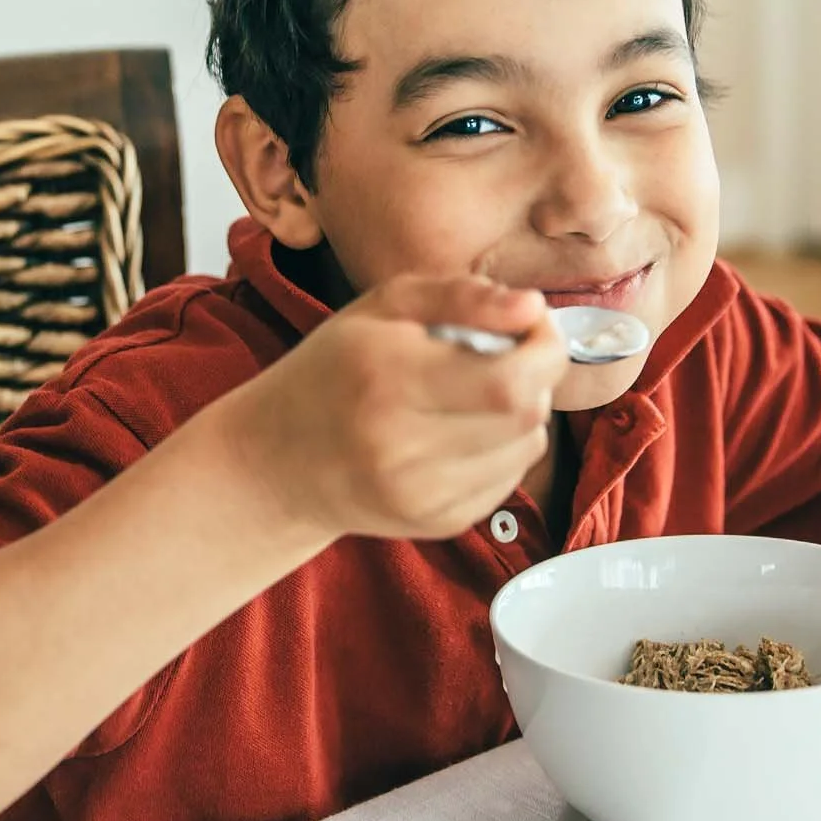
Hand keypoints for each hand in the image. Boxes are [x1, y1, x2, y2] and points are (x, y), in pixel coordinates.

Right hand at [216, 274, 569, 542]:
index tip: (533, 325)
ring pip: (527, 449)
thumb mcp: (381, 308)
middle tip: (511, 353)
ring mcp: (420, 495)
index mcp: (387, 378)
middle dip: (538, 375)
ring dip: (523, 413)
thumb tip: (533, 306)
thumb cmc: (333, 371)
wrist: (277, 462)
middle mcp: (402, 446)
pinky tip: (465, 431)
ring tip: (480, 393)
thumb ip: (461, 295)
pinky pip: (509, 481)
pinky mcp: (436, 525)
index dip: (543, 348)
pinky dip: (504, 449)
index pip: (509, 379)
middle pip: (525, 415)